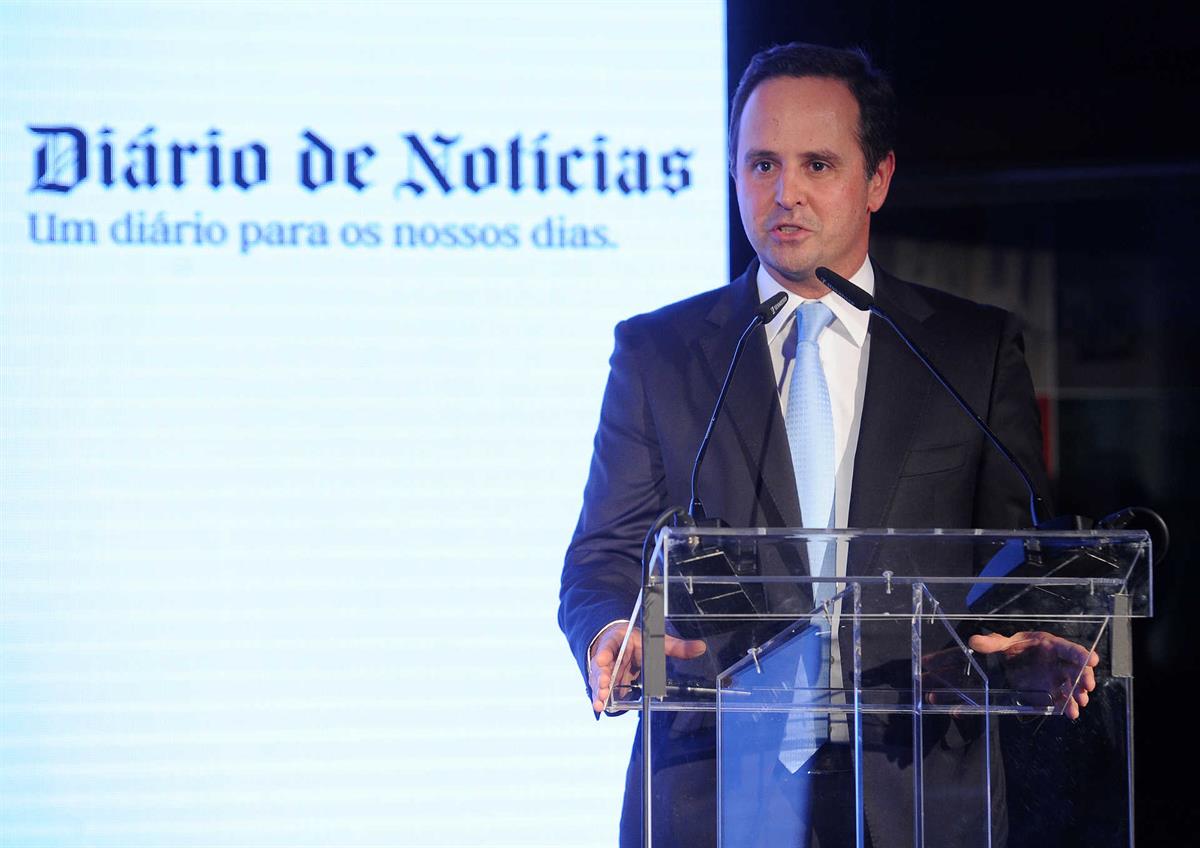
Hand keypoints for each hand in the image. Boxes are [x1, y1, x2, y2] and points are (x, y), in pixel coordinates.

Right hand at [589, 622, 705, 712]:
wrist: (616, 642)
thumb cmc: (634, 641)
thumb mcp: (654, 639)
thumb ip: (676, 646)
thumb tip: (700, 648)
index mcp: (619, 640)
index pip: (610, 645)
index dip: (605, 652)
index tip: (602, 659)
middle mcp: (608, 655)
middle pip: (602, 666)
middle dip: (602, 677)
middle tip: (604, 686)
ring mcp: (604, 670)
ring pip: (598, 680)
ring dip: (599, 691)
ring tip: (600, 702)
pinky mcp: (604, 682)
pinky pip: (600, 690)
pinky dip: (600, 699)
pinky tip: (599, 708)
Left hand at [968, 631, 1099, 719]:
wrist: (1012, 659)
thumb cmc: (1015, 647)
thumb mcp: (1002, 643)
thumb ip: (991, 643)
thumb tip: (973, 640)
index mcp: (1050, 645)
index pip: (1068, 648)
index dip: (1081, 653)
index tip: (1092, 659)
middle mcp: (1058, 662)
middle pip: (1076, 668)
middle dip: (1083, 677)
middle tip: (1087, 687)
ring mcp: (1057, 677)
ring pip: (1072, 686)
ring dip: (1077, 694)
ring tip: (1078, 704)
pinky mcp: (1053, 690)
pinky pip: (1062, 698)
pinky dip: (1066, 705)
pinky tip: (1069, 713)